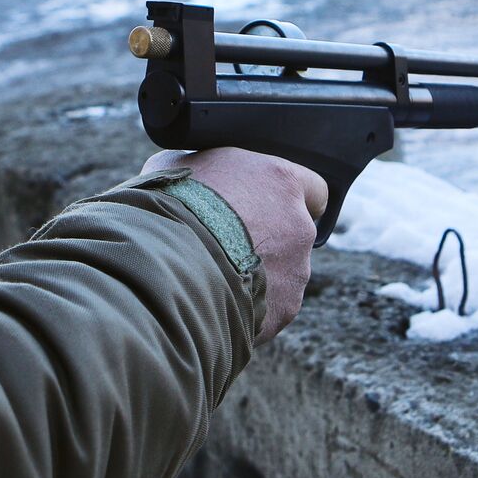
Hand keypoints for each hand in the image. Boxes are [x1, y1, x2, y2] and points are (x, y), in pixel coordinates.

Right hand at [143, 148, 327, 345]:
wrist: (164, 261)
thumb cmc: (169, 206)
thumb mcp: (180, 169)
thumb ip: (208, 174)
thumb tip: (199, 179)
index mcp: (282, 183)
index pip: (314, 189)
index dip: (292, 200)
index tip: (274, 208)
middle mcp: (300, 227)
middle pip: (293, 236)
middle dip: (266, 242)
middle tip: (226, 246)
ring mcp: (296, 272)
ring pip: (283, 275)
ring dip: (257, 276)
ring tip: (213, 277)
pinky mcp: (283, 309)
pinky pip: (268, 307)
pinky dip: (248, 306)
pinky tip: (215, 302)